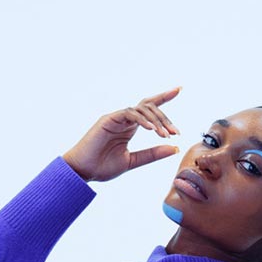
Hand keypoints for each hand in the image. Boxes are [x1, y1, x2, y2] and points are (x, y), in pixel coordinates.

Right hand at [62, 88, 182, 182]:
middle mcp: (124, 119)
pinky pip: (129, 114)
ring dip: (156, 120)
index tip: (179, 89)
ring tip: (165, 134)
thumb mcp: (133, 161)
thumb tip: (175, 148)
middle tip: (176, 132)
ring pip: (141, 109)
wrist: (82, 172)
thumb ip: (152, 154)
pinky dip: (142, 120)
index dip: (164, 97)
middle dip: (165, 117)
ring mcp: (116, 118)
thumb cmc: (102, 167)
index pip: (149, 108)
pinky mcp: (108, 120)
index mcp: (130, 127)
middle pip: (149, 107)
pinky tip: (152, 129)